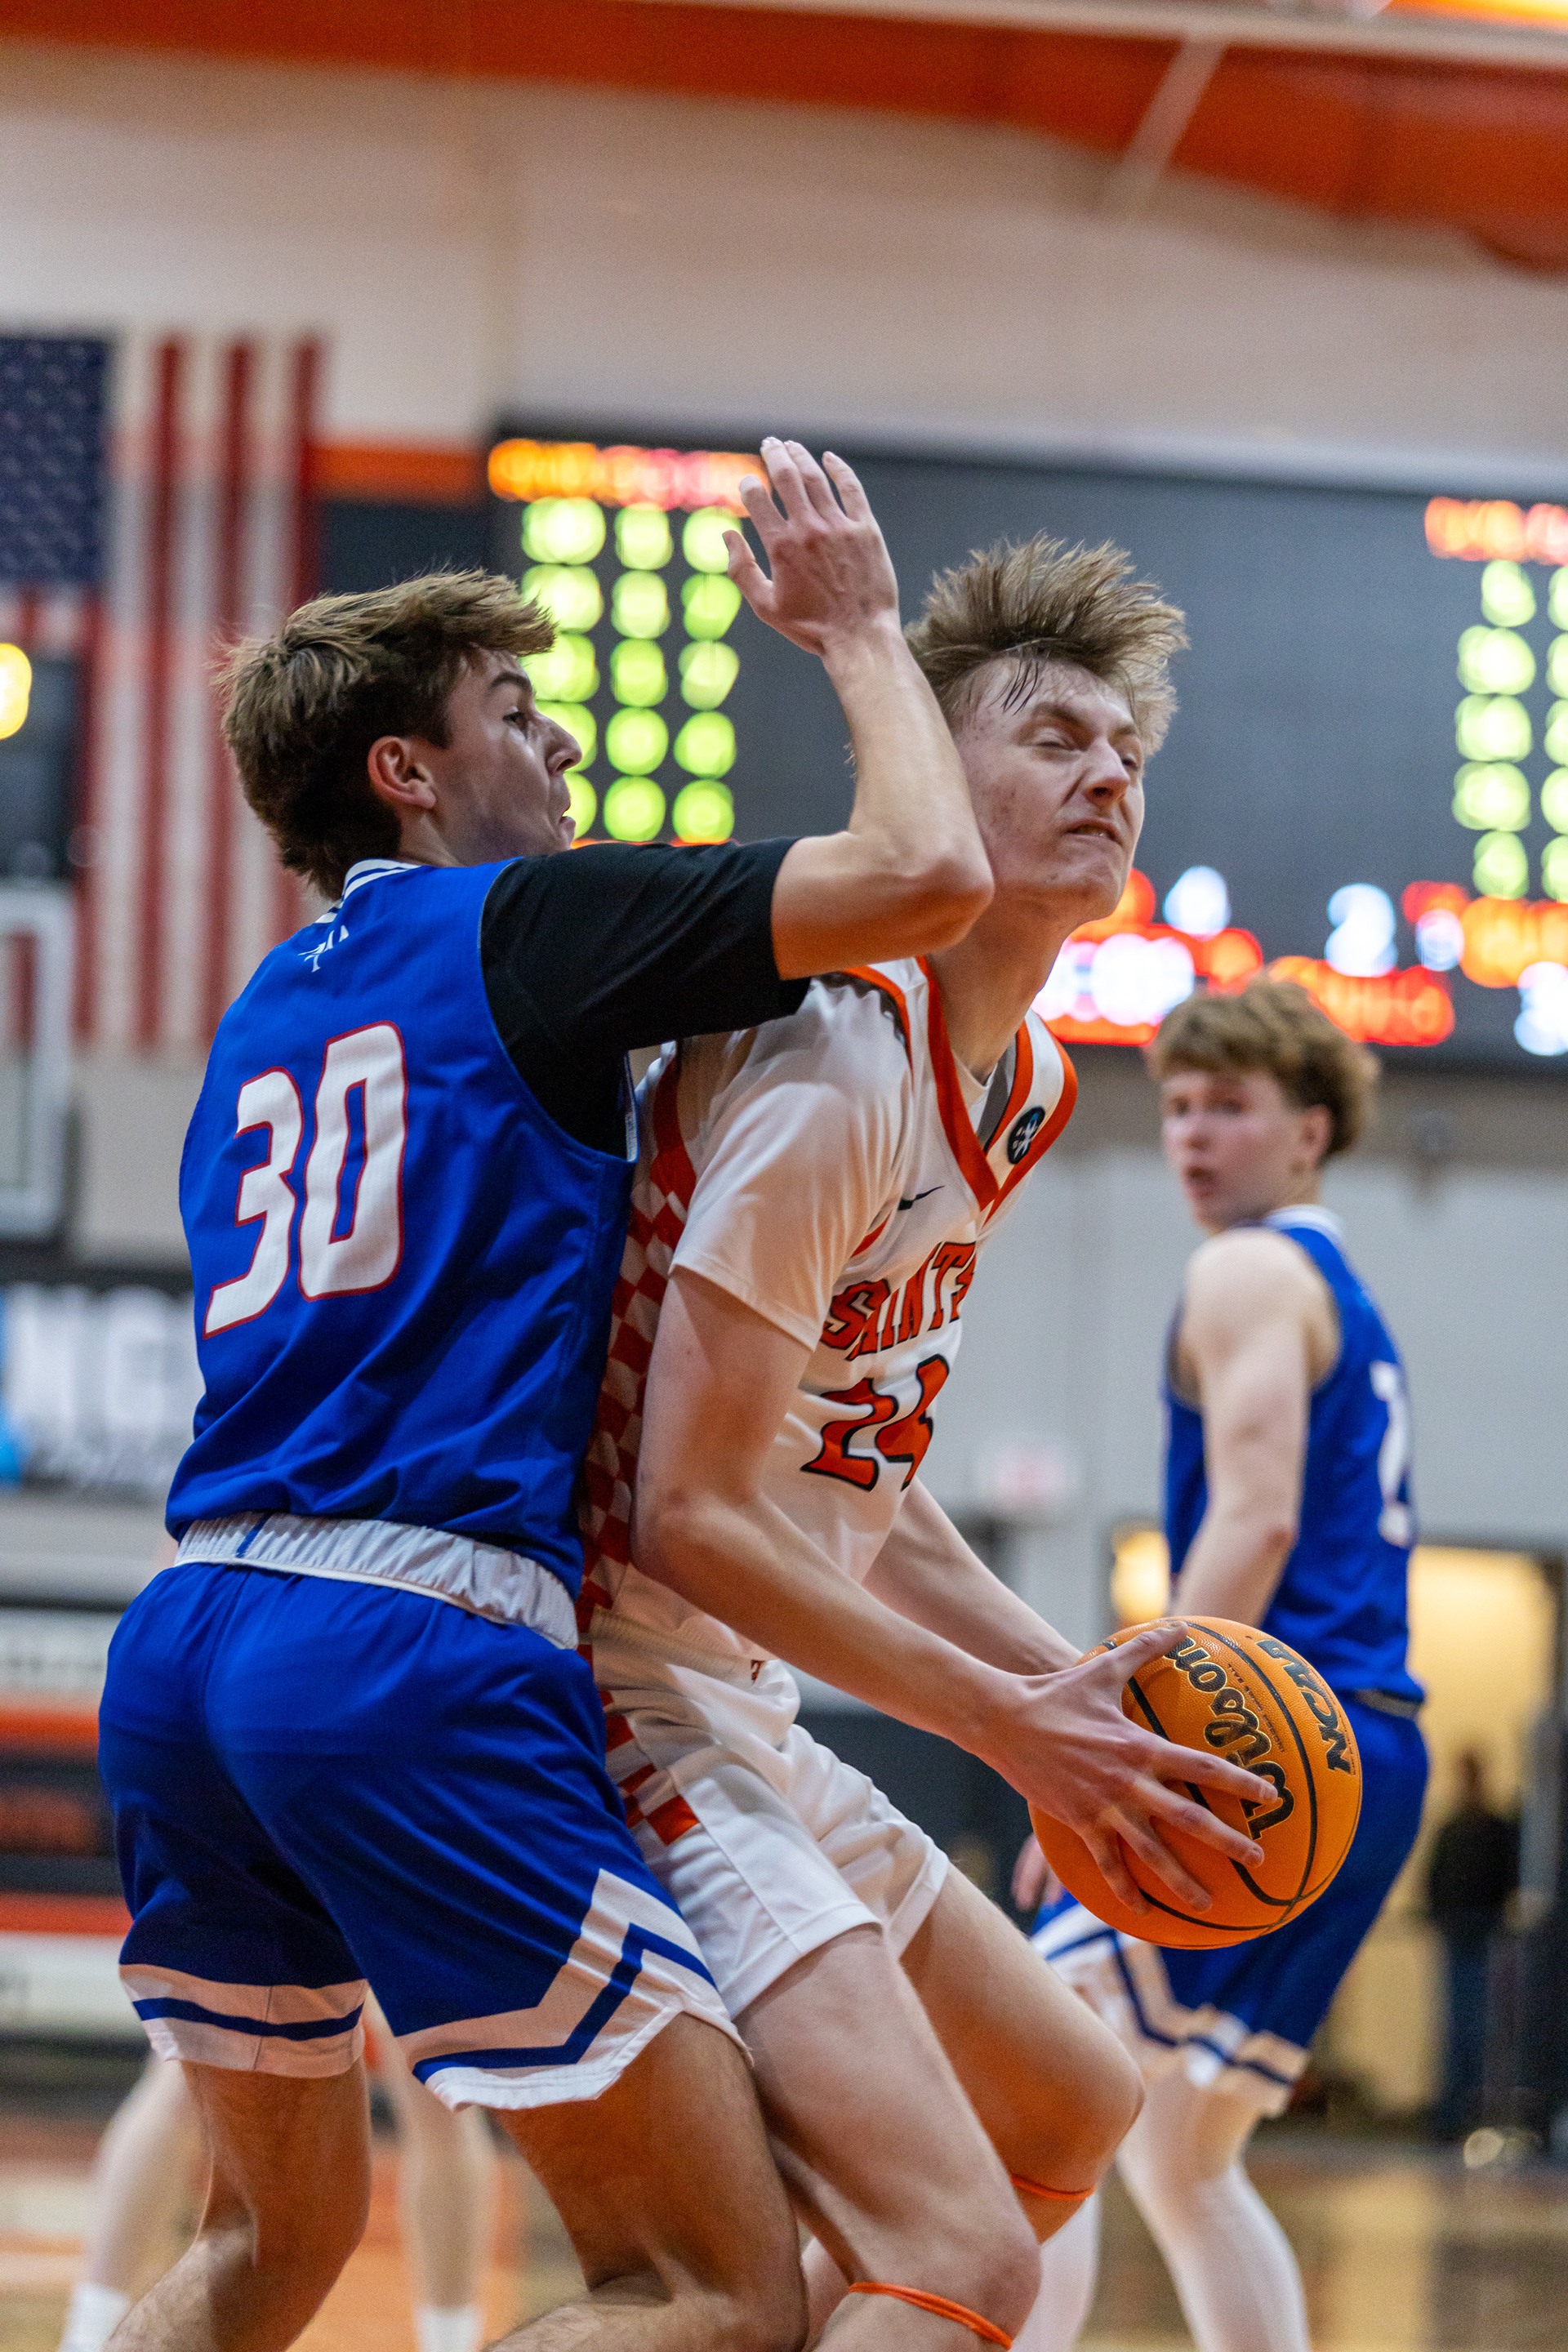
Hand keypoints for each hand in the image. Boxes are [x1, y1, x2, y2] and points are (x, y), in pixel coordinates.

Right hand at [727, 439, 900, 661]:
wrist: (860, 637)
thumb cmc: (811, 627)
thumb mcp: (766, 606)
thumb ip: (742, 569)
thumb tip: (726, 534)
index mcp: (781, 547)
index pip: (758, 499)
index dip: (750, 484)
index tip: (749, 481)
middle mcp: (809, 529)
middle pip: (787, 477)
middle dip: (774, 455)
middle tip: (769, 444)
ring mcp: (839, 526)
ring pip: (816, 478)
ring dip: (801, 457)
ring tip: (792, 446)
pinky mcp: (865, 529)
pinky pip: (851, 489)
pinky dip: (839, 469)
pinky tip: (830, 458)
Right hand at [984, 1622, 1274, 1919]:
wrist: (1006, 1721)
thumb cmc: (1058, 1693)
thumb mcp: (1103, 1668)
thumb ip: (1144, 1649)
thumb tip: (1179, 1626)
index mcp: (1141, 1747)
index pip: (1202, 1767)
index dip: (1239, 1782)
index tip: (1271, 1796)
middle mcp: (1129, 1782)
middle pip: (1189, 1818)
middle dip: (1228, 1842)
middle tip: (1258, 1860)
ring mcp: (1104, 1807)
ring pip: (1152, 1853)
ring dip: (1182, 1881)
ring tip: (1208, 1905)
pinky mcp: (1079, 1823)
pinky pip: (1108, 1864)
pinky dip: (1125, 1889)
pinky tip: (1142, 1911)